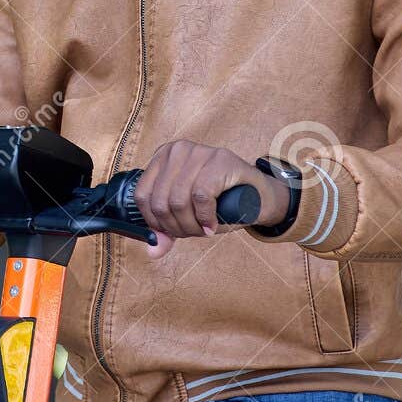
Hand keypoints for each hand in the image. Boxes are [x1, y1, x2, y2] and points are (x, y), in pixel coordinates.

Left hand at [133, 139, 291, 259]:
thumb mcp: (188, 214)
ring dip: (191, 226)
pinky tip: (212, 225)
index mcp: (162, 157)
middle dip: (176, 227)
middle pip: (161, 201)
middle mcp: (177, 150)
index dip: (155, 222)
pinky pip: (201, 196)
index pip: (143, 196)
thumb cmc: (219, 202)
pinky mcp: (220, 160)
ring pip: (178, 201)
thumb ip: (167, 228)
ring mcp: (199, 152)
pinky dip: (205, 218)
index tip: (173, 233)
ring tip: (203, 230)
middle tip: (194, 233)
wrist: (258, 195)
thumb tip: (153, 251)